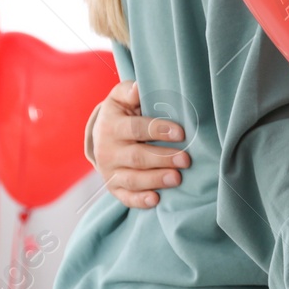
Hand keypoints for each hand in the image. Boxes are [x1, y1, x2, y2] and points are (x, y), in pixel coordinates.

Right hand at [91, 80, 189, 207]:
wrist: (101, 134)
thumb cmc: (121, 112)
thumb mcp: (120, 97)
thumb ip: (129, 91)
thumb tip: (138, 88)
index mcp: (110, 125)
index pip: (135, 129)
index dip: (158, 131)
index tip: (181, 133)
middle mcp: (107, 150)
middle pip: (136, 157)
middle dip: (162, 158)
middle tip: (186, 160)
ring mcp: (110, 171)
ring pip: (132, 179)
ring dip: (155, 180)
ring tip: (177, 178)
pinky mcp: (113, 187)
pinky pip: (125, 197)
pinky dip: (140, 201)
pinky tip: (156, 200)